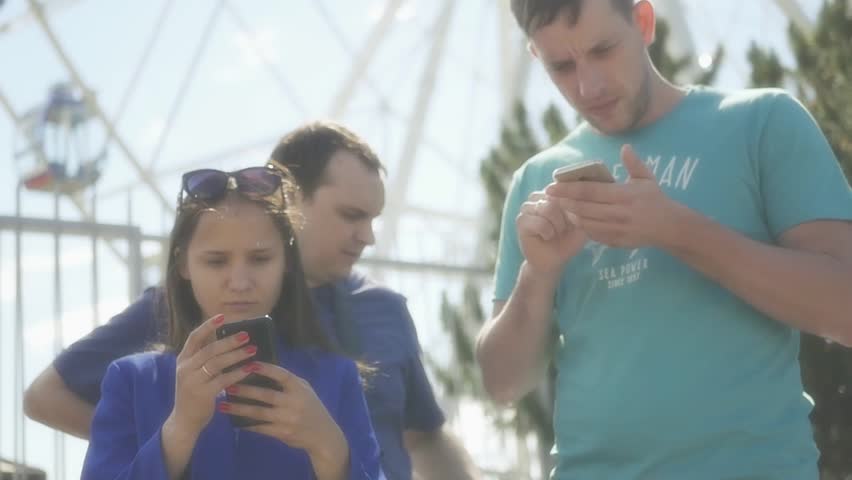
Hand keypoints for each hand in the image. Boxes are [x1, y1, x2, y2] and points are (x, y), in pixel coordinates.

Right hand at [169, 314, 256, 434]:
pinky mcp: (202, 394)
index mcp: (183, 360)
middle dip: (229, 341)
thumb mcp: (192, 372)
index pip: (194, 337)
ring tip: (253, 350)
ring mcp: (192, 381)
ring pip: (217, 363)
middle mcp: (185, 368)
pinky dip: (238, 373)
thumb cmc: (193, 394)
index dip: (208, 326)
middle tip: (246, 336)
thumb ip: (203, 358)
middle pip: (210, 349)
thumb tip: (226, 340)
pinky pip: (224, 380)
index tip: (222, 317)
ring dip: (237, 355)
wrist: (184, 421)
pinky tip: (250, 369)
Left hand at [219, 364, 348, 468]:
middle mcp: (294, 402)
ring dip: (240, 408)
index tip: (249, 364)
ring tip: (224, 405)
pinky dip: (247, 424)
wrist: (322, 435)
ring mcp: (287, 419)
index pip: (282, 375)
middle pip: (266, 395)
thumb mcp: (304, 390)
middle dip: (245, 390)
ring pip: (259, 413)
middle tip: (228, 386)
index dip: (266, 369)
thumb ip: (288, 382)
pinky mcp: (282, 433)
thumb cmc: (311, 407)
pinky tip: (234, 421)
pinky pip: (261, 427)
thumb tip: (262, 370)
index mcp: (299, 388)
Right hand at [516, 190, 587, 276]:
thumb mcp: (581, 223)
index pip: (566, 188)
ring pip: (548, 207)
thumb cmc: (569, 241)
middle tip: (564, 230)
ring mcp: (527, 206)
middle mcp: (540, 195)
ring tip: (556, 233)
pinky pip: (539, 222)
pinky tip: (546, 237)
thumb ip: (578, 209)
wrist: (553, 261)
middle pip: (557, 196)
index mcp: (555, 193)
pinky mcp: (521, 220)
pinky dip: (548, 232)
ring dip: (557, 225)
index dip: (574, 205)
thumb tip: (570, 199)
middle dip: (566, 217)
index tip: (575, 220)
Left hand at [546, 144, 684, 248]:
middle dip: (564, 201)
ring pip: (585, 222)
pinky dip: (582, 227)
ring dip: (571, 214)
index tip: (552, 186)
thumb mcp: (647, 179)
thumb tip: (624, 147)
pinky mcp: (616, 241)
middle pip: (583, 207)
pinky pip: (593, 234)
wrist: (670, 227)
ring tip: (560, 206)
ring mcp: (617, 229)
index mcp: (624, 195)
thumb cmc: (655, 199)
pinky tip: (576, 219)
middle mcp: (619, 213)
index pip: (589, 191)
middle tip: (549, 196)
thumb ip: (634, 163)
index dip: (568, 189)